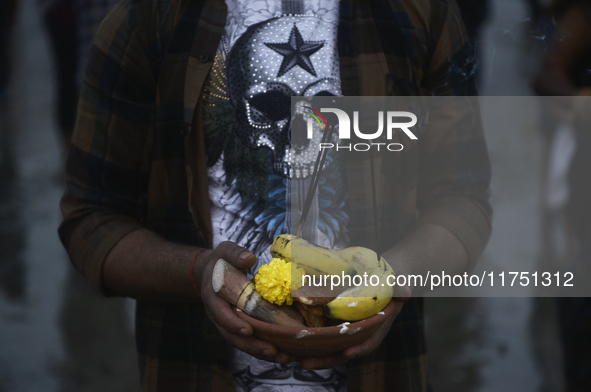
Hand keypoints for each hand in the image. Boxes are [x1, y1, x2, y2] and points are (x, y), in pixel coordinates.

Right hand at [197, 241, 297, 363]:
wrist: (212, 273)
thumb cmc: (221, 262)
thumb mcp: (225, 252)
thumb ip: (235, 254)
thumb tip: (249, 258)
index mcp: (214, 298)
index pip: (221, 314)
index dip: (232, 323)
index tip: (248, 330)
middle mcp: (220, 315)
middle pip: (233, 336)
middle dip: (252, 345)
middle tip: (272, 351)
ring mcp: (229, 324)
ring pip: (243, 343)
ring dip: (261, 352)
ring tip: (283, 357)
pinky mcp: (241, 326)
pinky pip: (251, 340)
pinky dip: (266, 348)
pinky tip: (284, 353)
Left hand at [300, 283, 410, 369]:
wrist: (384, 276)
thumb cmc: (390, 282)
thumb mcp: (397, 284)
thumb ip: (401, 289)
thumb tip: (405, 292)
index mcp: (377, 327)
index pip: (369, 342)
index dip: (359, 349)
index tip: (348, 353)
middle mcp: (361, 332)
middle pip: (343, 350)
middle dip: (326, 359)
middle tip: (306, 363)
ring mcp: (347, 328)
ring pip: (330, 346)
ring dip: (312, 353)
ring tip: (293, 358)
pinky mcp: (335, 321)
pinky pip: (322, 333)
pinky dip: (309, 338)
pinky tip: (292, 342)